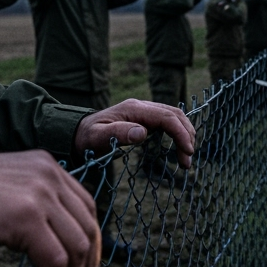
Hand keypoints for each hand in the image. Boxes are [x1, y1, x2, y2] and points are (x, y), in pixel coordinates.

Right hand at [0, 151, 100, 266]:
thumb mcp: (8, 188)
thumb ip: (35, 202)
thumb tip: (59, 240)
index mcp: (46, 165)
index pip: (87, 208)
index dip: (91, 246)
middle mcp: (49, 175)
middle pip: (88, 230)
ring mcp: (40, 194)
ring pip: (76, 250)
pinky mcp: (27, 217)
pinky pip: (55, 262)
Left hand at [75, 99, 196, 168]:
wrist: (79, 132)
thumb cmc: (86, 137)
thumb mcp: (97, 137)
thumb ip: (118, 133)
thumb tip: (143, 133)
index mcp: (134, 108)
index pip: (166, 117)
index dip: (180, 133)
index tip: (187, 152)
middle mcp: (142, 106)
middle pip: (175, 114)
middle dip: (186, 135)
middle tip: (187, 160)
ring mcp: (144, 111)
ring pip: (174, 117)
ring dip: (184, 135)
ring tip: (185, 159)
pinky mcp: (144, 118)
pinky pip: (167, 122)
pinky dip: (178, 134)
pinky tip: (178, 148)